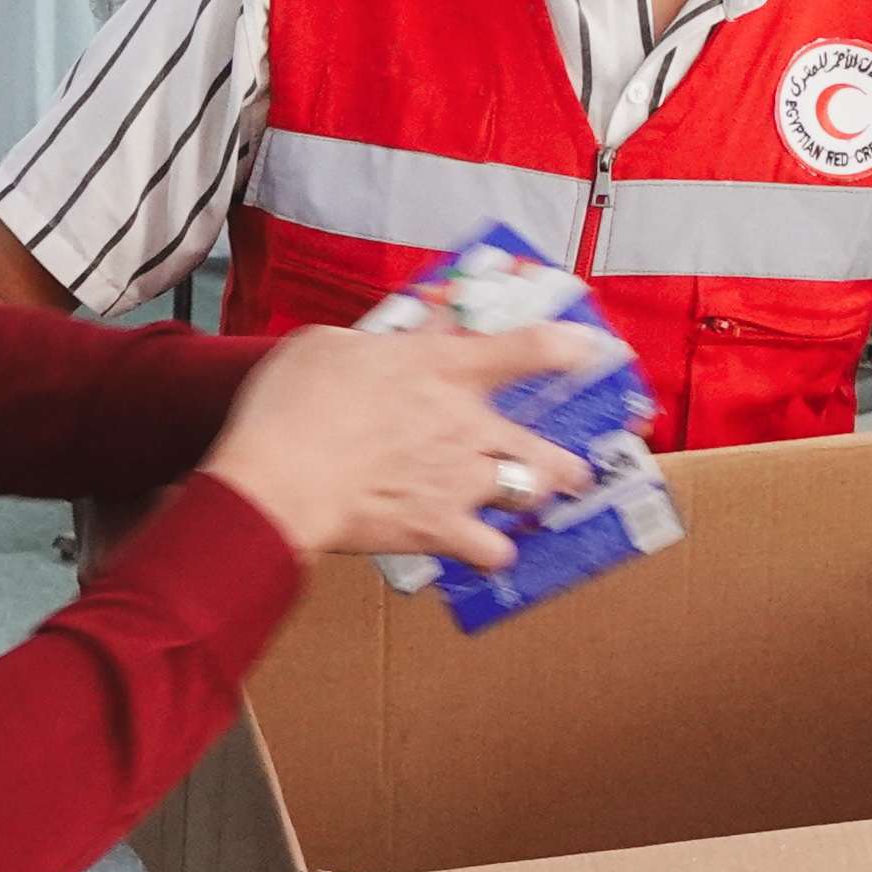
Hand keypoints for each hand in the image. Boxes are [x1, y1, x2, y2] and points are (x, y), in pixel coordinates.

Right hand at [201, 323, 600, 564]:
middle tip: (568, 466)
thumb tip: (415, 319)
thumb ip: (384, 334)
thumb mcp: (332, 343)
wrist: (279, 482)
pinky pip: (491, 551)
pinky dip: (492, 552)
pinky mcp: (439, 531)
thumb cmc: (294, 406)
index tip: (592, 349)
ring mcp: (461, 482)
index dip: (572, 347)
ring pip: (533, 494)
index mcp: (444, 369)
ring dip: (536, 499)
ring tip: (530, 503)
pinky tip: (484, 550)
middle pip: (549, 446)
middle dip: (567, 461)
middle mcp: (468, 426)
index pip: (533, 349)